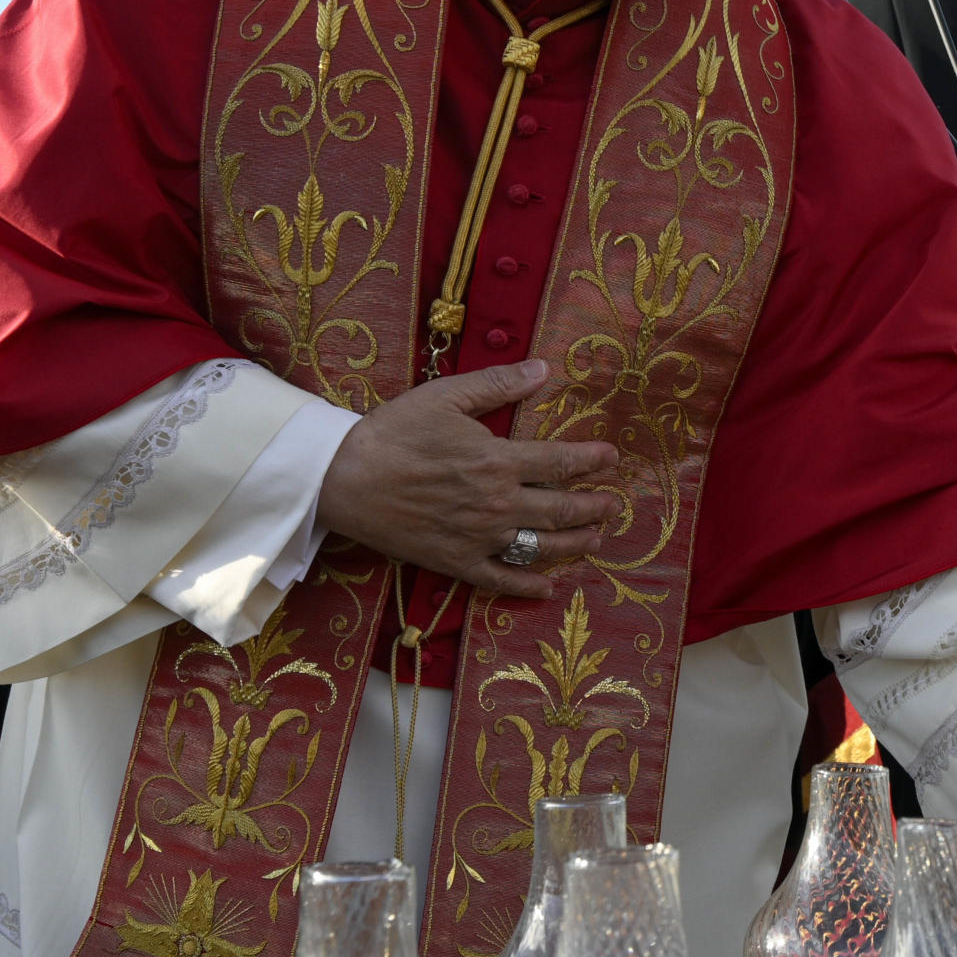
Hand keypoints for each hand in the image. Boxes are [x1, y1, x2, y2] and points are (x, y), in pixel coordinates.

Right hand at [316, 359, 620, 599]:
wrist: (344, 478)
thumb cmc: (394, 432)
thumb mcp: (446, 396)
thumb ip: (499, 384)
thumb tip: (544, 368)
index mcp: (498, 461)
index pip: (561, 463)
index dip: (592, 461)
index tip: (612, 459)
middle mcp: (497, 504)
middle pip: (561, 510)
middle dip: (594, 507)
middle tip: (612, 504)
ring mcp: (479, 538)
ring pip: (541, 547)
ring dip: (575, 544)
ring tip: (595, 541)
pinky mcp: (456, 562)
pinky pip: (500, 580)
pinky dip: (527, 586)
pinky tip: (547, 587)